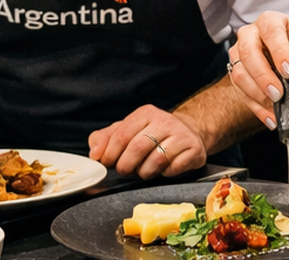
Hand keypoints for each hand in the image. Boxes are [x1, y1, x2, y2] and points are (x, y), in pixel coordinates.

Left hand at [88, 105, 206, 178]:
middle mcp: (165, 121)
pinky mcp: (194, 150)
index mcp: (145, 114)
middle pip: (138, 147)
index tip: (108, 163)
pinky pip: (174, 168)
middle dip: (126, 165)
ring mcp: (181, 135)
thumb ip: (105, 138)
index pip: (122, 134)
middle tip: (125, 171)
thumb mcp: (127, 130)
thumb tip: (94, 153)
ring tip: (143, 172)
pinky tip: (163, 170)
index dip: (110, 153)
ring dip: (145, 172)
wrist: (188, 132)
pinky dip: (165, 174)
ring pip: (156, 160)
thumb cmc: (152, 134)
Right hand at [227, 11, 288, 127]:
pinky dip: (256, 107)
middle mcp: (249, 34)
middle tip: (279, 94)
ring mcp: (240, 54)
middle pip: (248, 54)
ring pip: (239, 74)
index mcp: (269, 21)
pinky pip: (241, 91)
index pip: (271, 33)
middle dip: (263, 77)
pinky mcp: (238, 72)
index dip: (279, 52)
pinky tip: (270, 117)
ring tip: (276, 107)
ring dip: (256, 94)